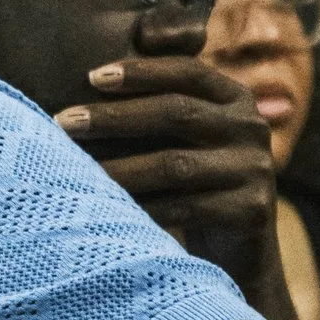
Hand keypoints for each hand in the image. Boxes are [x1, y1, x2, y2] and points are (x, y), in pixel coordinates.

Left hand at [55, 58, 278, 275]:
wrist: (237, 247)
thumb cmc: (192, 181)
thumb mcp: (184, 138)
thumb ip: (155, 105)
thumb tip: (88, 79)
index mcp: (234, 99)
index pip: (187, 72)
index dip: (141, 72)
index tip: (91, 77)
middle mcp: (251, 127)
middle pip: (176, 113)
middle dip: (114, 117)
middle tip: (64, 122)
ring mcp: (255, 169)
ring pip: (174, 165)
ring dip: (118, 167)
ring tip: (72, 169)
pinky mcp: (249, 210)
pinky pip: (183, 208)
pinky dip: (140, 208)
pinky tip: (104, 208)